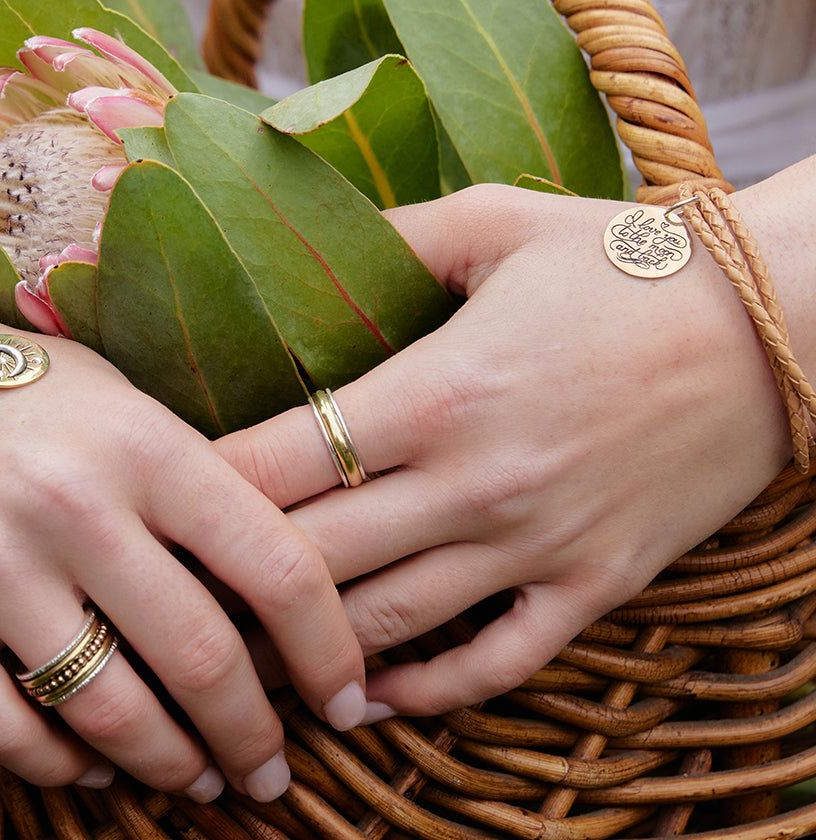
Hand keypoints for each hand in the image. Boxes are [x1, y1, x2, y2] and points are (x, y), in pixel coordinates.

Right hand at [0, 309, 367, 800]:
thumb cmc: (19, 384)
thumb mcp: (124, 404)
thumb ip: (193, 485)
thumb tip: (268, 587)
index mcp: (147, 445)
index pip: (276, 564)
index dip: (329, 648)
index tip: (346, 698)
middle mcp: (76, 507)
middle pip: (201, 658)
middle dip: (252, 734)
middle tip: (273, 769)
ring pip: (108, 711)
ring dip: (170, 765)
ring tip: (199, 781)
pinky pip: (4, 725)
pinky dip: (61, 766)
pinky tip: (93, 769)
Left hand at [219, 177, 803, 717]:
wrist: (768, 327)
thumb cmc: (625, 266)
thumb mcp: (498, 222)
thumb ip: (394, 237)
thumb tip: (313, 245)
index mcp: (438, 391)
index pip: (281, 462)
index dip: (204, 487)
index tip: (159, 497)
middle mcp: (476, 484)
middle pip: (315, 559)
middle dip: (235, 582)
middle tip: (180, 590)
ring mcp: (536, 547)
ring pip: (390, 627)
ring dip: (311, 651)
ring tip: (251, 656)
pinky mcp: (594, 585)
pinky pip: (496, 663)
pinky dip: (429, 689)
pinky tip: (376, 692)